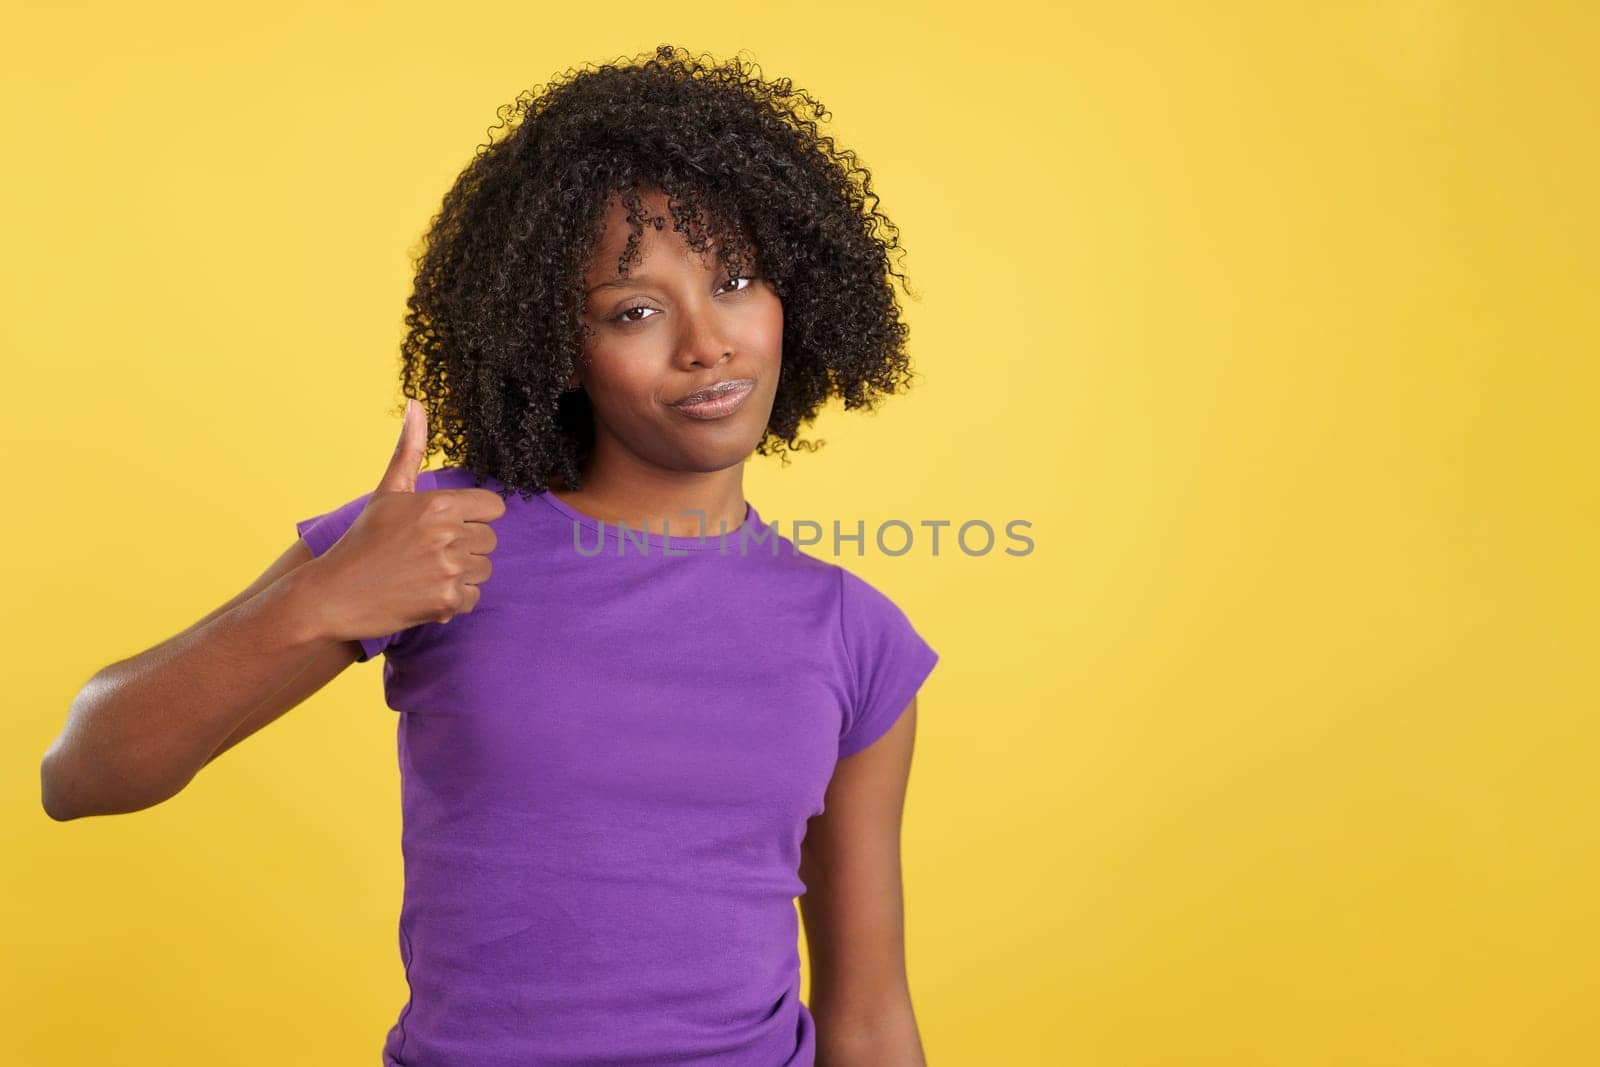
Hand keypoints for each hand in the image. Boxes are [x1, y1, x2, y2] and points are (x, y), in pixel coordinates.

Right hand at [316, 400, 507, 638]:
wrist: (333, 595)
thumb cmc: (362, 541)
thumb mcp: (388, 491)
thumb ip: (410, 450)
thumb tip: (417, 402)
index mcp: (438, 504)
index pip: (493, 507)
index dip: (473, 517)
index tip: (447, 526)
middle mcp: (448, 534)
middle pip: (490, 540)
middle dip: (466, 547)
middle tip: (428, 553)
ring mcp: (448, 569)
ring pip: (484, 570)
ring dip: (461, 575)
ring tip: (424, 573)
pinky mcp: (447, 601)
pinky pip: (474, 598)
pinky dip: (454, 601)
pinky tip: (424, 593)